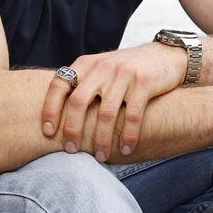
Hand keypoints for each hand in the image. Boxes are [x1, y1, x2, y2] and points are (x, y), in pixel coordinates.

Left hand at [41, 42, 185, 161]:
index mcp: (86, 64)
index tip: (48, 132)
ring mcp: (123, 74)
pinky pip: (132, 115)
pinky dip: (128, 136)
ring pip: (105, 113)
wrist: (165, 56)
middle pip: (79, 102)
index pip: (59, 85)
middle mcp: (102, 67)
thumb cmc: (127, 70)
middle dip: (73, 130)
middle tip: (71, 151)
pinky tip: (126, 149)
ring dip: (101, 139)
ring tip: (100, 157)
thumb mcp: (101, 69)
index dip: (50, 109)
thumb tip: (58, 118)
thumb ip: (83, 85)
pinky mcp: (144, 82)